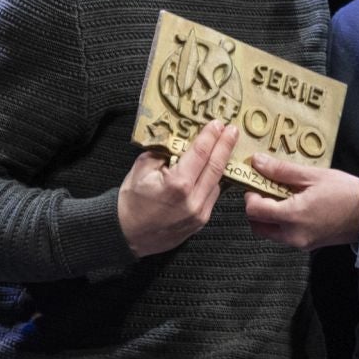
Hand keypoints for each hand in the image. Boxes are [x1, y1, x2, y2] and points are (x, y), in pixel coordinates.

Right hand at [117, 121, 238, 257]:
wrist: (126, 235)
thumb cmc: (130, 203)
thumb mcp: (141, 169)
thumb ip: (162, 152)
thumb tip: (179, 139)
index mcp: (178, 184)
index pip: (201, 153)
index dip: (211, 136)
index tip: (218, 124)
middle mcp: (193, 200)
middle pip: (216, 167)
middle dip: (226, 145)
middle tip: (232, 130)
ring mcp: (199, 214)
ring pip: (217, 183)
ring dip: (221, 164)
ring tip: (223, 148)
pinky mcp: (200, 222)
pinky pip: (212, 196)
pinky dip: (213, 181)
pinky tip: (212, 171)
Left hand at [244, 156, 358, 250]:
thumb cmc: (344, 192)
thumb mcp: (312, 175)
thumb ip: (281, 170)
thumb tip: (257, 162)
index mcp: (293, 216)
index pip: (254, 210)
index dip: (250, 195)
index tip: (257, 182)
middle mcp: (292, 234)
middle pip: (257, 226)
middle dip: (256, 208)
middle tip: (266, 190)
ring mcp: (299, 243)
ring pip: (269, 232)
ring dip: (268, 216)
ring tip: (282, 197)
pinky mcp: (306, 245)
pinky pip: (283, 235)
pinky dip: (281, 222)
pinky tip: (294, 206)